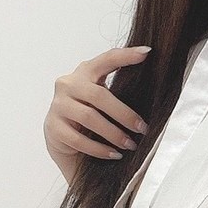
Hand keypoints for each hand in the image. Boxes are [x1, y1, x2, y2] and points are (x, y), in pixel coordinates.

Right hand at [43, 45, 151, 183]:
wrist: (62, 139)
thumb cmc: (90, 115)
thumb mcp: (103, 98)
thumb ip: (118, 89)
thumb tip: (154, 91)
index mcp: (85, 72)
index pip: (106, 59)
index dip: (126, 55)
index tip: (147, 53)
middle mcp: (68, 84)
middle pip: (99, 95)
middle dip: (124, 114)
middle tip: (142, 129)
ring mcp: (58, 105)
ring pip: (89, 118)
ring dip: (114, 134)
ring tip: (130, 145)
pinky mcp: (53, 127)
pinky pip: (79, 140)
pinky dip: (100, 149)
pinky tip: (114, 154)